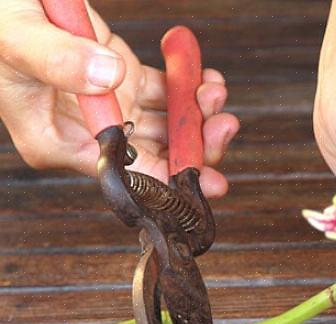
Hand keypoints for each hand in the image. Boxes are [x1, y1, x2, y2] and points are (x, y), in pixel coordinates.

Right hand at [0, 0, 238, 196]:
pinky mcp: (123, 80)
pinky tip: (205, 78)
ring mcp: (109, 107)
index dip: (166, 180)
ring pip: (166, 126)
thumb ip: (59, 60)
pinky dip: (189, 87)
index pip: (121, 174)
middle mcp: (87, 133)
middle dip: (195, 146)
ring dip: (197, 115)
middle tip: (222, 124)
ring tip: (214, 92)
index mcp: (57, 142)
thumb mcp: (20, 38)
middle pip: (154, 156)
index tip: (205, 179)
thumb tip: (109, 78)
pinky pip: (165, 93)